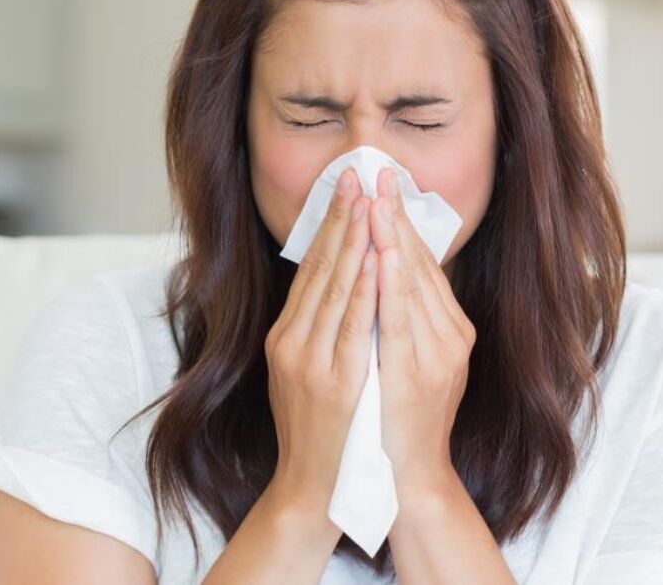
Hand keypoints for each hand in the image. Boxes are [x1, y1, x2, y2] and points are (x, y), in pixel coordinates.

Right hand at [264, 167, 380, 519]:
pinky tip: (377, 257)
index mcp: (285, 337)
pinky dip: (365, 287)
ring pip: (336, 288)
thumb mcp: (303, 374)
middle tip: (356, 174)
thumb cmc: (319, 433)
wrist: (314, 489)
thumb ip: (316, 331)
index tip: (345, 188)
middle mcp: (291, 342)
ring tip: (369, 200)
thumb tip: (338, 286)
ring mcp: (310, 361)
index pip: (309, 270)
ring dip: (354, 241)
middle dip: (341, 219)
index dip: (328, 226)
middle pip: (319, 269)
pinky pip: (353, 324)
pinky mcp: (334, 380)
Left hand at [368, 167, 476, 492]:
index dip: (401, 222)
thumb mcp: (410, 365)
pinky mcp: (413, 374)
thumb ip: (404, 321)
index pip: (422, 266)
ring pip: (410, 283)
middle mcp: (449, 339)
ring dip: (391, 236)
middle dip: (395, 216)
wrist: (403, 482)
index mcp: (449, 333)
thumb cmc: (398, 423)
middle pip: (418, 265)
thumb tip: (384, 272)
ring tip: (375, 195)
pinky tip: (380, 249)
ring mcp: (434, 356)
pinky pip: (398, 318)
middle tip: (377, 171)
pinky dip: (390, 281)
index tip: (382, 184)